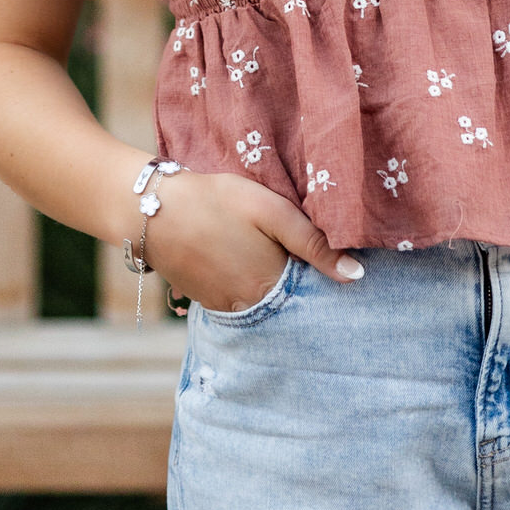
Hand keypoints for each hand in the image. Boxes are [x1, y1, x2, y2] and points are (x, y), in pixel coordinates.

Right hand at [142, 167, 365, 312]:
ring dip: (272, 287)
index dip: (323, 277)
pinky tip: (243, 261)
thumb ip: (314, 243)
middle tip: (301, 257)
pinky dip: (247, 287)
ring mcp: (225, 307)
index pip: (312, 292)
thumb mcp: (271, 212)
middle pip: (287, 301)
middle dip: (300, 287)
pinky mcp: (205, 300)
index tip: (334, 264)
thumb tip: (356, 276)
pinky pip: (238, 301)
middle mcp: (251, 306)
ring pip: (262, 302)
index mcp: (272, 285)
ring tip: (270, 256)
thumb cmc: (217, 202)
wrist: (153, 212)